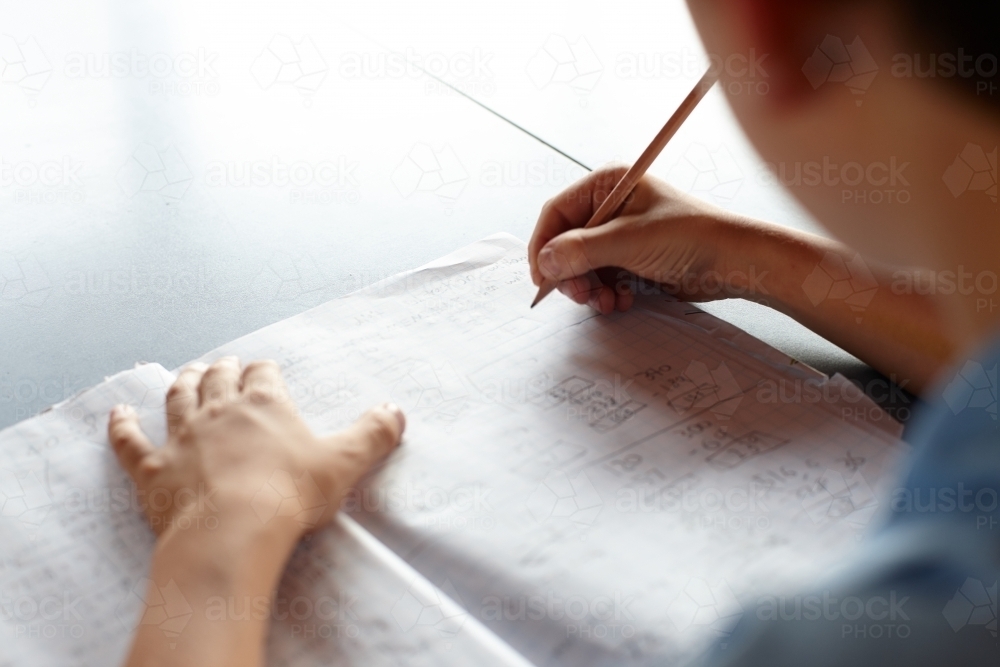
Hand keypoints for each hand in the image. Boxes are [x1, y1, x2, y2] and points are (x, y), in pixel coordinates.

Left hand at [107, 357, 404, 538]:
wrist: (232, 531)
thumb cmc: (290, 495)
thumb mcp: (344, 462)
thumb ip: (373, 434)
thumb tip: (396, 410)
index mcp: (264, 404)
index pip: (263, 375)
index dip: (265, 371)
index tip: (265, 369)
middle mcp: (219, 411)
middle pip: (218, 379)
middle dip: (222, 369)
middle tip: (224, 363)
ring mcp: (182, 437)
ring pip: (178, 398)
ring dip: (183, 383)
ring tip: (187, 373)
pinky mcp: (153, 468)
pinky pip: (130, 441)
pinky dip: (121, 426)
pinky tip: (117, 414)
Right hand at [528, 164, 766, 313]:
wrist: (735, 262)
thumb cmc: (691, 237)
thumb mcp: (629, 241)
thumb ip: (582, 250)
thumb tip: (544, 262)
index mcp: (608, 185)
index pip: (557, 212)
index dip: (545, 245)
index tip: (541, 276)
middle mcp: (610, 207)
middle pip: (566, 243)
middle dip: (571, 274)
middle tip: (581, 296)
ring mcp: (620, 234)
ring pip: (582, 266)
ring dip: (590, 289)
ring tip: (608, 303)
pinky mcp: (631, 259)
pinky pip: (601, 278)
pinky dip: (606, 294)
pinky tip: (623, 301)